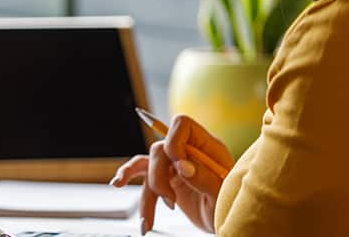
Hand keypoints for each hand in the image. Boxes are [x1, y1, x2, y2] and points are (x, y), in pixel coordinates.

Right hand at [110, 115, 234, 233]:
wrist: (227, 221)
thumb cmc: (231, 207)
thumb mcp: (222, 195)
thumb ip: (205, 179)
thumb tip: (183, 166)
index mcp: (207, 147)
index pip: (182, 126)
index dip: (174, 143)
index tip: (180, 169)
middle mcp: (188, 152)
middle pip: (160, 150)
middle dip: (159, 178)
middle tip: (171, 202)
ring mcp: (175, 165)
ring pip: (148, 166)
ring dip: (146, 191)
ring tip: (146, 214)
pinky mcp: (166, 179)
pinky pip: (143, 177)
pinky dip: (132, 186)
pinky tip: (118, 184)